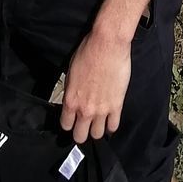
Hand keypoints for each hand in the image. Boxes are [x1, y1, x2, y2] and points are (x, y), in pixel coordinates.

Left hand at [60, 29, 131, 143]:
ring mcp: (102, 110)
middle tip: (84, 126)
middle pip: (80, 136)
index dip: (69, 124)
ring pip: (98, 135)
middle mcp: (85, 109)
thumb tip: (72, 98)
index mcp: (71, 100)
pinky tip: (110, 120)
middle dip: (81, 132)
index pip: (66, 125)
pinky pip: (114, 126)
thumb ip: (71, 90)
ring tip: (98, 123)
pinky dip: (111, 126)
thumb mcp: (71, 72)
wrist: (107, 45)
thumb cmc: (88, 52)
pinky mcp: (117, 105)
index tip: (72, 122)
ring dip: (97, 130)